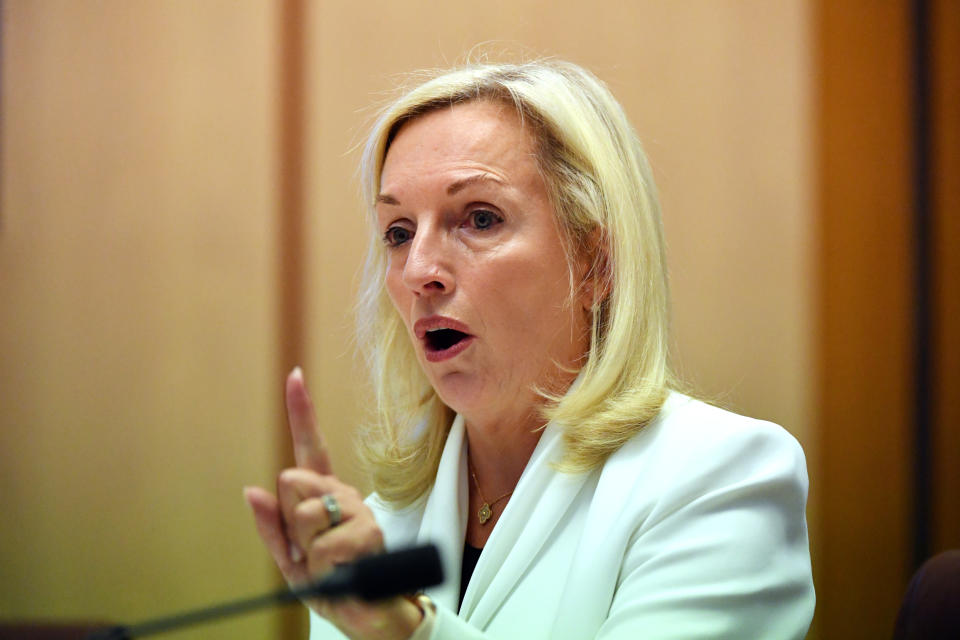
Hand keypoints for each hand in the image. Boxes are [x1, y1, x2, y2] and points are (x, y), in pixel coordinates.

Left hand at [245, 367, 422, 639]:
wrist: (369, 618)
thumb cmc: (333, 584)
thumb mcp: (291, 560)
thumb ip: (271, 527)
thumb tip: (252, 491)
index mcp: (322, 496)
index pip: (310, 448)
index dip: (301, 411)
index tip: (294, 375)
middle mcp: (343, 495)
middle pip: (292, 482)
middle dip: (290, 522)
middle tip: (310, 552)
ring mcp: (359, 512)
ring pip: (306, 514)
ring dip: (307, 550)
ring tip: (328, 568)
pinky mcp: (369, 534)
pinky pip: (325, 544)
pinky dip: (323, 568)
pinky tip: (341, 575)